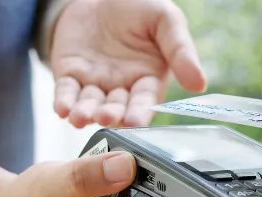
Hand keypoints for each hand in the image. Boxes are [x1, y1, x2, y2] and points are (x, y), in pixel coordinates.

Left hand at [49, 0, 205, 127]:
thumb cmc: (140, 8)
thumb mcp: (166, 20)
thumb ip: (181, 51)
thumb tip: (199, 84)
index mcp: (148, 79)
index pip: (145, 101)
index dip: (140, 112)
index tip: (135, 121)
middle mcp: (122, 87)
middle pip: (117, 108)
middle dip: (111, 115)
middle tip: (106, 118)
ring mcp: (95, 83)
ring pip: (90, 105)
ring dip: (85, 114)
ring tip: (79, 117)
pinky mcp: (70, 74)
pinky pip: (66, 92)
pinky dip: (63, 102)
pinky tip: (62, 109)